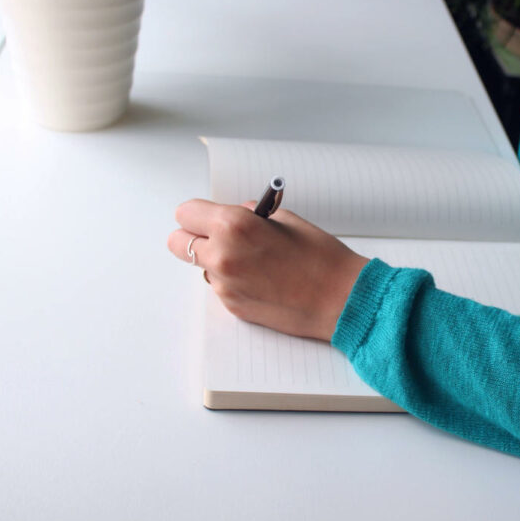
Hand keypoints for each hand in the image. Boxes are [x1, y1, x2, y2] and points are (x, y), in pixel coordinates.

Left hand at [167, 199, 368, 341]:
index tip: (209, 215)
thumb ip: (251, 216)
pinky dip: (234, 281)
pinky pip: (221, 287)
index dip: (199, 213)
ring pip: (202, 267)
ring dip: (217, 260)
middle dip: (194, 236)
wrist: (341, 299)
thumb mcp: (286, 220)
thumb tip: (235, 215)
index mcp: (233, 226)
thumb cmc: (321, 258)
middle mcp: (222, 256)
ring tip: (253, 261)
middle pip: (178, 243)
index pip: (186, 213)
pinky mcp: (233, 307)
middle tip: (218, 236)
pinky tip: (263, 280)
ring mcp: (225, 286)